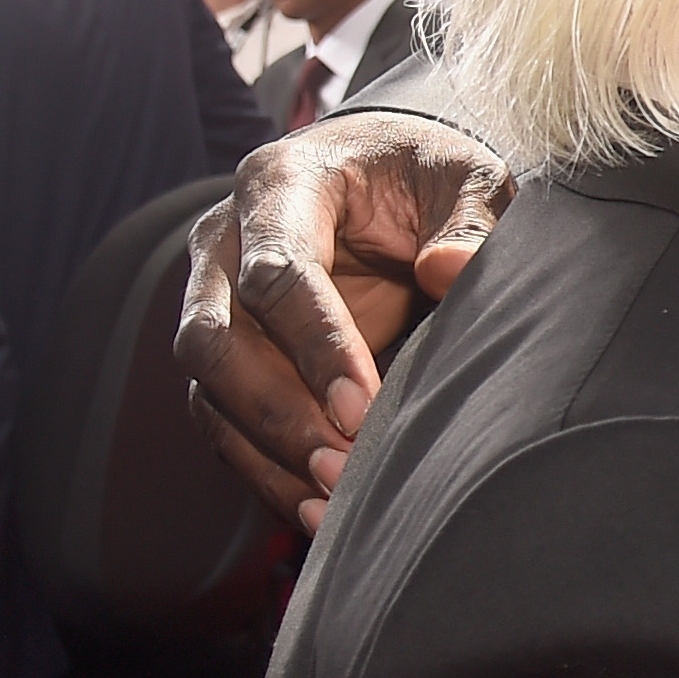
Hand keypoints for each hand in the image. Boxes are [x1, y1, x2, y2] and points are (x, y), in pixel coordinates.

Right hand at [177, 114, 506, 528]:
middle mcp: (225, 241)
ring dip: (266, 451)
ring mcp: (213, 297)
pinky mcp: (228, 348)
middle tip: (343, 467)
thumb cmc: (424, 171)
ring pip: (208, 388)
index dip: (314, 345)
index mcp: (280, 184)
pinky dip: (263, 467)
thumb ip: (470, 218)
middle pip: (213, 339)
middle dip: (276, 412)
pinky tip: (312, 510)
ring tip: (331, 505)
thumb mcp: (465, 174)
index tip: (360, 407)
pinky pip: (222, 417)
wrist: (384, 168)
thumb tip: (449, 270)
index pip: (275, 275)